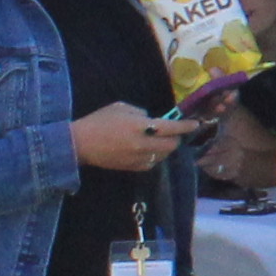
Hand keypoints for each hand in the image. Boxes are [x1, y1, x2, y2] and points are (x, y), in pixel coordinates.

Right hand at [69, 104, 191, 174]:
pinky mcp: (133, 168)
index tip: (195, 124)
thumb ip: (141, 113)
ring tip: (161, 140)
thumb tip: (153, 120)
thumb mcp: (121, 107)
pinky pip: (152, 163)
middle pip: (171, 145)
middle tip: (175, 132)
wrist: (80, 144)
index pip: (171, 127)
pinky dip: (155, 156)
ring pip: (163, 155)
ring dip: (166, 148)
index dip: (185, 126)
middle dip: (176, 138)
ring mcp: (139, 158)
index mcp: (141, 126)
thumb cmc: (99, 121)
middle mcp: (143, 144)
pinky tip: (149, 150)